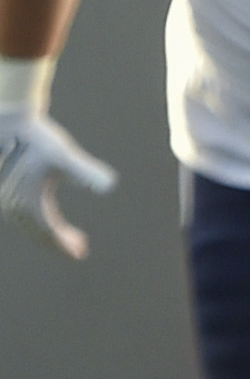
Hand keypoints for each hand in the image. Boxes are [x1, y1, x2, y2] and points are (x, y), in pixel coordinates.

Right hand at [0, 108, 115, 260]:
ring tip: (72, 239)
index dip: (64, 245)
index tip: (79, 254)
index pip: (48, 232)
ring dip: (50, 235)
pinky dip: (41, 224)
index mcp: (26, 202)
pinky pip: (26, 217)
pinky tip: (55, 224)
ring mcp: (8, 201)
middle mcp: (13, 206)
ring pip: (31, 227)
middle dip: (58, 243)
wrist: (14, 125)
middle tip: (80, 249)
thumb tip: (110, 186)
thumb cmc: (40, 139)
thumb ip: (86, 172)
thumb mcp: (65, 156)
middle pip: (39, 233)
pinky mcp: (9, 194)